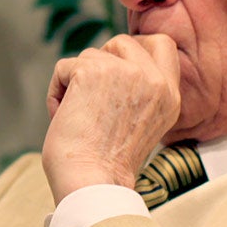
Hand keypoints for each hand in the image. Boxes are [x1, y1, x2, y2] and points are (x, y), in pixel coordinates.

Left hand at [42, 33, 180, 201]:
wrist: (92, 185)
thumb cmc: (107, 166)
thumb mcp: (143, 124)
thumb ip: (139, 93)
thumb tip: (112, 67)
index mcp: (169, 96)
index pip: (163, 44)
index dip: (136, 48)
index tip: (117, 68)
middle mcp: (153, 80)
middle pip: (123, 42)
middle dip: (102, 59)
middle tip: (90, 89)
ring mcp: (125, 72)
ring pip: (91, 55)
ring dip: (76, 83)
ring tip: (77, 117)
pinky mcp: (93, 72)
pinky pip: (64, 67)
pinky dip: (56, 92)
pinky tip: (62, 118)